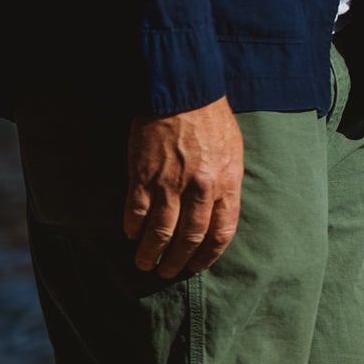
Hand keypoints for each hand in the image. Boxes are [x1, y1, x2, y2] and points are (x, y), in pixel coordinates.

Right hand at [125, 96, 243, 276]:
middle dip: (178, 261)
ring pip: (160, 232)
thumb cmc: (210, 119)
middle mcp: (199, 189)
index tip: (198, 266)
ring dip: (151, 252)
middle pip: (189, 239)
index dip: (208, 255)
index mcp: (225, 184)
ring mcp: (170, 184)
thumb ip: (226, 185)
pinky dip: (132, 227)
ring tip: (145, 263)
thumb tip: (218, 213)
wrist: (182, 92)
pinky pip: (136, 211)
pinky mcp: (143, 176)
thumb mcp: (232, 153)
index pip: (220, 233)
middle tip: (168, 272)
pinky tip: (131, 235)